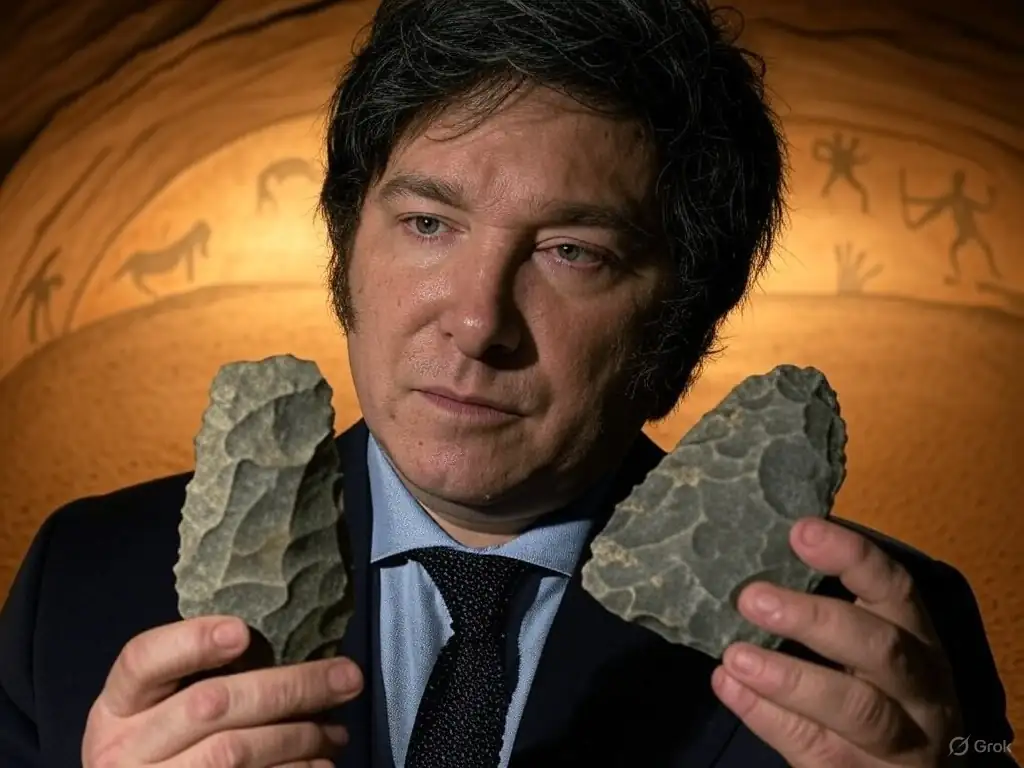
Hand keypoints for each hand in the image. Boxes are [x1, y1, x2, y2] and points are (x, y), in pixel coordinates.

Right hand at [82, 615, 362, 767]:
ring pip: (234, 751)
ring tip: (337, 732)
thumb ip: (199, 680)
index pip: (141, 662)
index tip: (242, 631)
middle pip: (211, 704)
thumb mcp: (157, 714)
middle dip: (290, 687)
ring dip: (300, 736)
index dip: (191, 642)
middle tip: (348, 676)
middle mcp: (123, 750)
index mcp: (117, 709)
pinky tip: (320, 765)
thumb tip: (291, 648)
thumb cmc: (162, 752)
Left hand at [711, 518, 961, 766]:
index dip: (853, 557)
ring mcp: (901, 739)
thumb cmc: (878, 691)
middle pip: (881, 649)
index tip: (801, 531)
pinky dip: (768, 718)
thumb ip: (829, 609)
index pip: (895, 587)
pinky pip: (817, 747)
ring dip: (789, 679)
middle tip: (752, 598)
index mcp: (917, 638)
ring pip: (856, 709)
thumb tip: (754, 557)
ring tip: (735, 657)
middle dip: (816, 620)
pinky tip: (730, 688)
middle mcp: (919, 687)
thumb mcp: (870, 647)